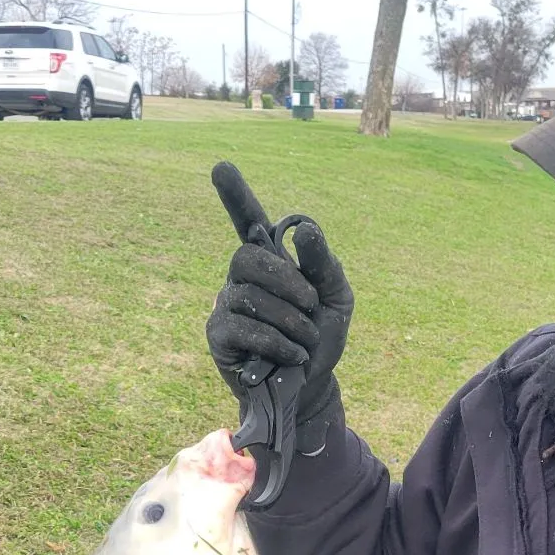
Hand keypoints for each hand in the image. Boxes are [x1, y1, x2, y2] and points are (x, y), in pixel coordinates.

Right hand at [205, 161, 352, 453]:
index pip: (247, 221)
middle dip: (286, 280)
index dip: (235, 196)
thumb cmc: (320, 339)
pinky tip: (292, 355)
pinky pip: (243, 325)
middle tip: (311, 304)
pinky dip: (276, 340)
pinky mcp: (219, 335)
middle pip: (247, 255)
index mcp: (271, 262)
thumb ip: (323, 263)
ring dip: (290, 319)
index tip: (221, 167)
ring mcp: (226, 305)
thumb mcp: (335, 298)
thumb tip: (303, 229)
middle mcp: (242, 278)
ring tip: (305, 341)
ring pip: (249, 294)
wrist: (311, 387)